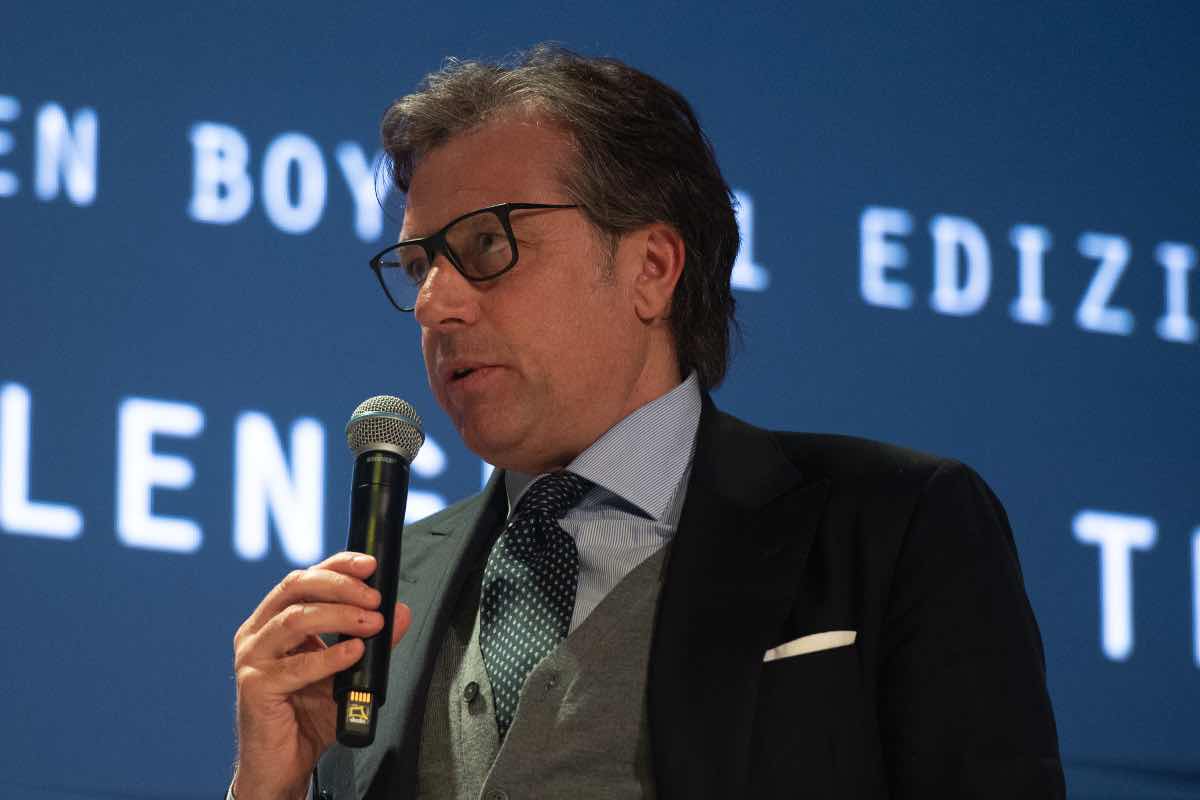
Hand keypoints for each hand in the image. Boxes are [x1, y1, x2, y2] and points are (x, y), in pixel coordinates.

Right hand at [231, 552, 411, 799]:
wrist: (283, 763)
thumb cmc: (307, 715)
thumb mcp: (348, 672)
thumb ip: (372, 641)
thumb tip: (399, 613)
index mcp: (275, 621)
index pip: (305, 578)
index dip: (338, 565)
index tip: (370, 565)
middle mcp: (258, 632)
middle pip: (296, 588)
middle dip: (341, 585)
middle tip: (375, 598)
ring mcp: (252, 658)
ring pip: (295, 619)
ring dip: (339, 616)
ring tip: (372, 624)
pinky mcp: (254, 686)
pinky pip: (296, 666)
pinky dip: (330, 656)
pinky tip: (354, 653)